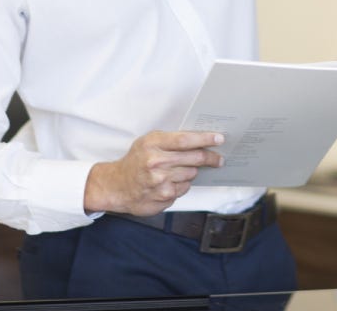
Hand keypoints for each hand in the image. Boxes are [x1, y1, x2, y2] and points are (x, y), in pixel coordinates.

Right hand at [84, 131, 224, 215]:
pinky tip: (169, 183)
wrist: (117, 186)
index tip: (219, 139)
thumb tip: (199, 140)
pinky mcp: (164, 197)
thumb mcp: (147, 143)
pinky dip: (181, 185)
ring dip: (191, 172)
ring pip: (191, 174)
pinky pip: (184, 189)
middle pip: (194, 158)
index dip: (205, 139)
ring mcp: (161, 182)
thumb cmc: (135, 162)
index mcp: (153, 144)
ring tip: (178, 171)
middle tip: (219, 158)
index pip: (185, 140)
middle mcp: (156, 162)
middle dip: (210, 158)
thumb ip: (169, 140)